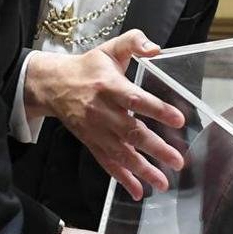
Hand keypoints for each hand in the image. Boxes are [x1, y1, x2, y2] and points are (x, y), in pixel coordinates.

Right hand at [24, 30, 185, 199]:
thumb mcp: (110, 48)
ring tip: (164, 182)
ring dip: (143, 170)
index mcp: (109, 86)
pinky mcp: (91, 143)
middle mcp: (102, 111)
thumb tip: (156, 48)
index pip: (135, 99)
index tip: (179, 120)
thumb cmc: (89, 67)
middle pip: (131, 132)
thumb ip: (134, 42)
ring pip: (121, 153)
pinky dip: (123, 179)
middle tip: (178, 160)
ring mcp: (96, 131)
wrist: (54, 86)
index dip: (157, 110)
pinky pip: (107, 163)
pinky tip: (139, 191)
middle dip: (155, 148)